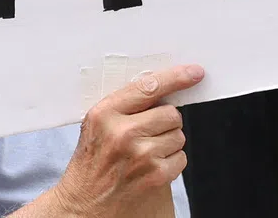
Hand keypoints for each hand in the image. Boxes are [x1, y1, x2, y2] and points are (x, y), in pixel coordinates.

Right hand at [49, 64, 204, 217]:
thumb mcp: (97, 126)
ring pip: (179, 135)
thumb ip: (124, 106)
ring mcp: (141, 155)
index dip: (176, 78)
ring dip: (169, 143)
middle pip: (170, 113)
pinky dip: (172, 162)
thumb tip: (163, 89)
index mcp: (105, 113)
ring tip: (145, 152)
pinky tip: (151, 167)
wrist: (83, 206)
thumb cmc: (91, 163)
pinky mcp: (155, 176)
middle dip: (166, 121)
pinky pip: (181, 158)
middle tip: (149, 132)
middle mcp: (123, 132)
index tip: (193, 73)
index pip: (148, 86)